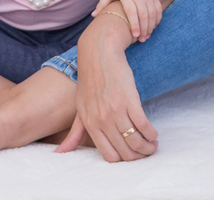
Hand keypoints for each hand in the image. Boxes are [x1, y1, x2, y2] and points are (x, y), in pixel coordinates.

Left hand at [54, 15, 157, 160]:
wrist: (99, 52)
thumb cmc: (90, 80)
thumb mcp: (80, 108)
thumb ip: (75, 132)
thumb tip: (60, 153)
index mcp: (90, 124)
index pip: (110, 156)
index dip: (124, 160)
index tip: (131, 155)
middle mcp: (101, 120)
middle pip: (125, 153)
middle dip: (139, 156)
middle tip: (146, 151)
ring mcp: (115, 110)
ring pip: (136, 142)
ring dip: (148, 147)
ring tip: (152, 143)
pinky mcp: (129, 100)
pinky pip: (144, 126)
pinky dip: (151, 133)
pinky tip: (153, 132)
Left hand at [93, 0, 162, 40]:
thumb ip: (102, 3)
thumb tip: (93, 16)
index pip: (132, 11)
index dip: (134, 24)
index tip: (134, 35)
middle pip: (144, 15)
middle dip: (144, 29)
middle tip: (141, 40)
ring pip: (152, 13)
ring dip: (151, 26)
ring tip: (146, 36)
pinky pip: (158, 9)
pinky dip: (157, 19)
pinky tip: (152, 27)